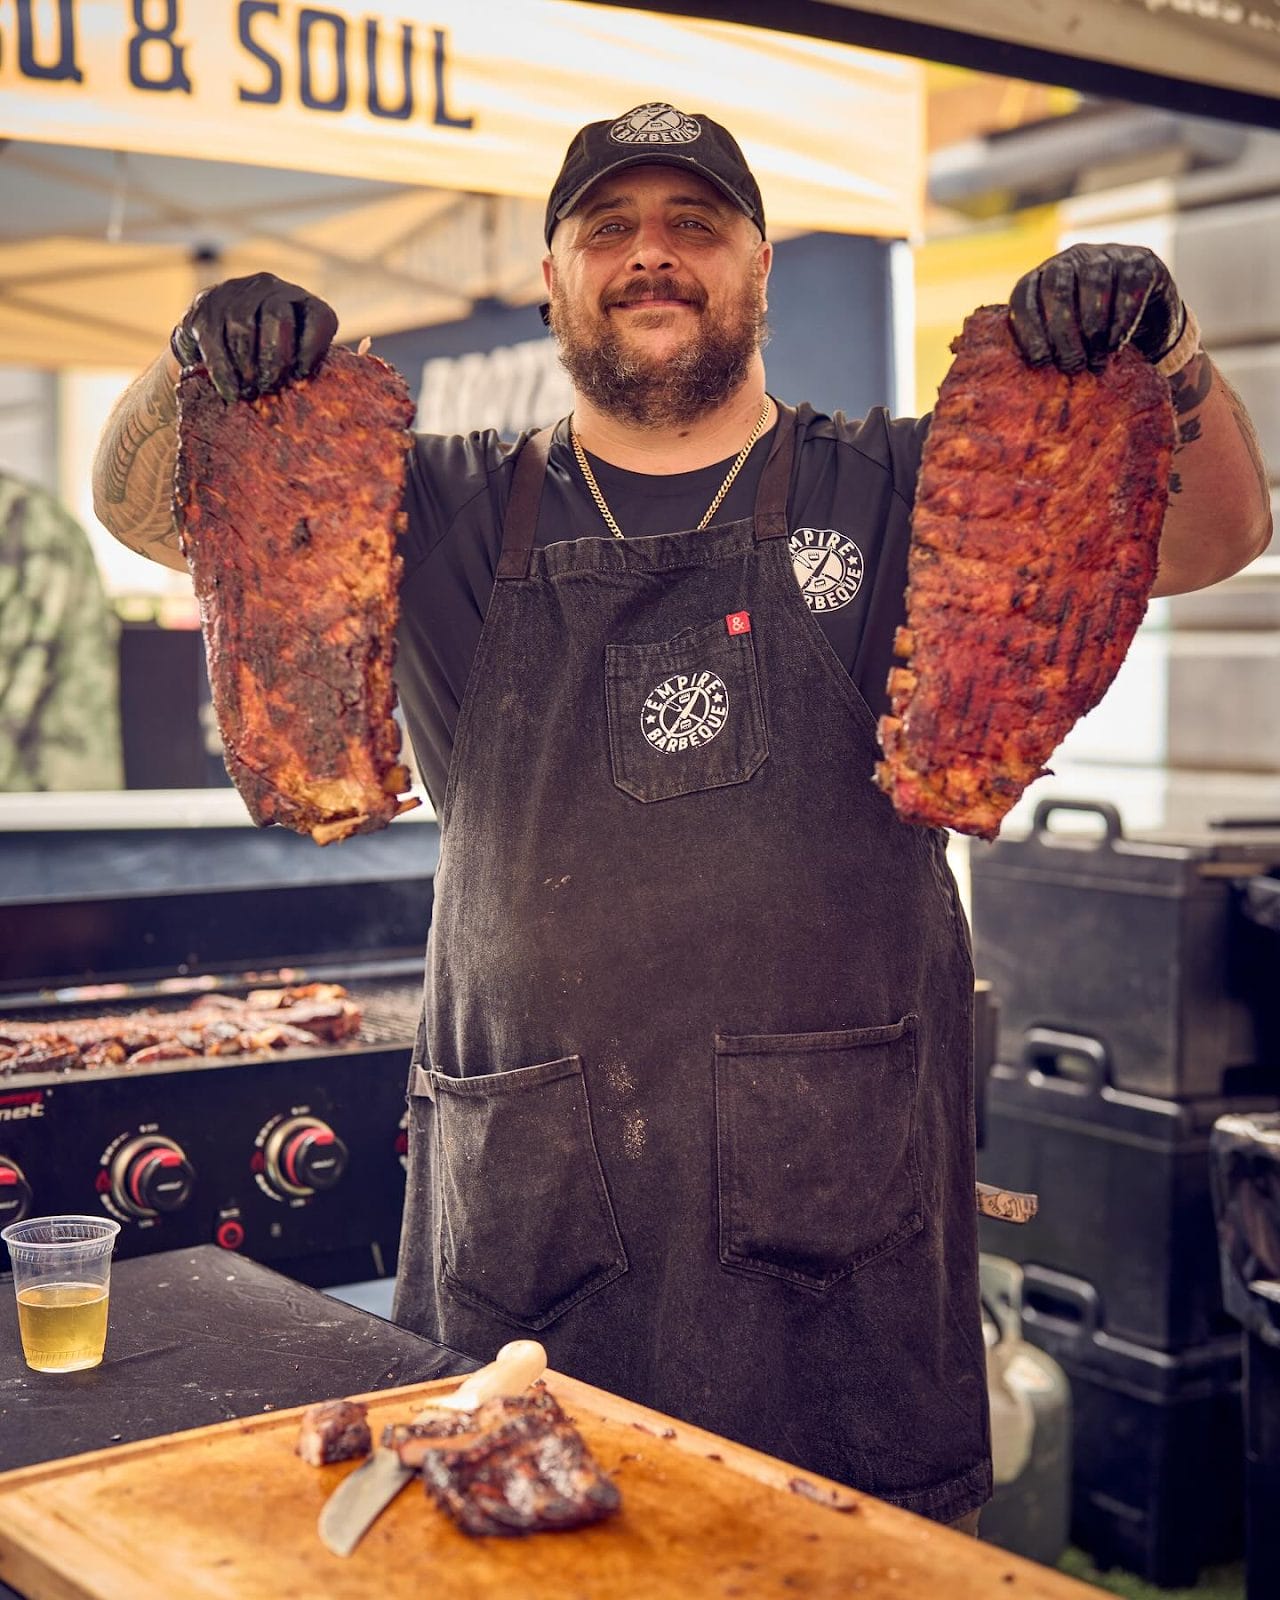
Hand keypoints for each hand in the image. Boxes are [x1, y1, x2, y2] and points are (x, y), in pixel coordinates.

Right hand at [170, 272, 337, 400]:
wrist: (217, 339)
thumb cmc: (270, 359)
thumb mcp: (298, 359)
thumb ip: (314, 367)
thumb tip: (332, 380)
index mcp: (303, 301)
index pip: (318, 316)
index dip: (313, 349)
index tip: (302, 378)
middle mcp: (270, 287)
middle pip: (276, 316)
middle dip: (275, 358)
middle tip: (271, 388)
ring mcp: (235, 291)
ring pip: (242, 326)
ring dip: (247, 365)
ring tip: (250, 392)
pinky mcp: (205, 306)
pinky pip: (214, 338)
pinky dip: (223, 369)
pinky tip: (231, 391)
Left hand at [1008, 243, 1184, 374]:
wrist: (1152, 323)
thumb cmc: (1098, 337)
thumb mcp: (1068, 341)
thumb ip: (1046, 347)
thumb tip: (1029, 375)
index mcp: (1044, 276)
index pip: (1025, 294)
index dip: (1028, 328)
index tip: (1038, 360)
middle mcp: (1074, 258)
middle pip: (1057, 290)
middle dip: (1062, 333)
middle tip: (1071, 366)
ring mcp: (1109, 255)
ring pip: (1093, 286)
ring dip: (1093, 329)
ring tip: (1096, 361)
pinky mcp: (1142, 261)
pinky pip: (1128, 289)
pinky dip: (1120, 321)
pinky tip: (1115, 345)